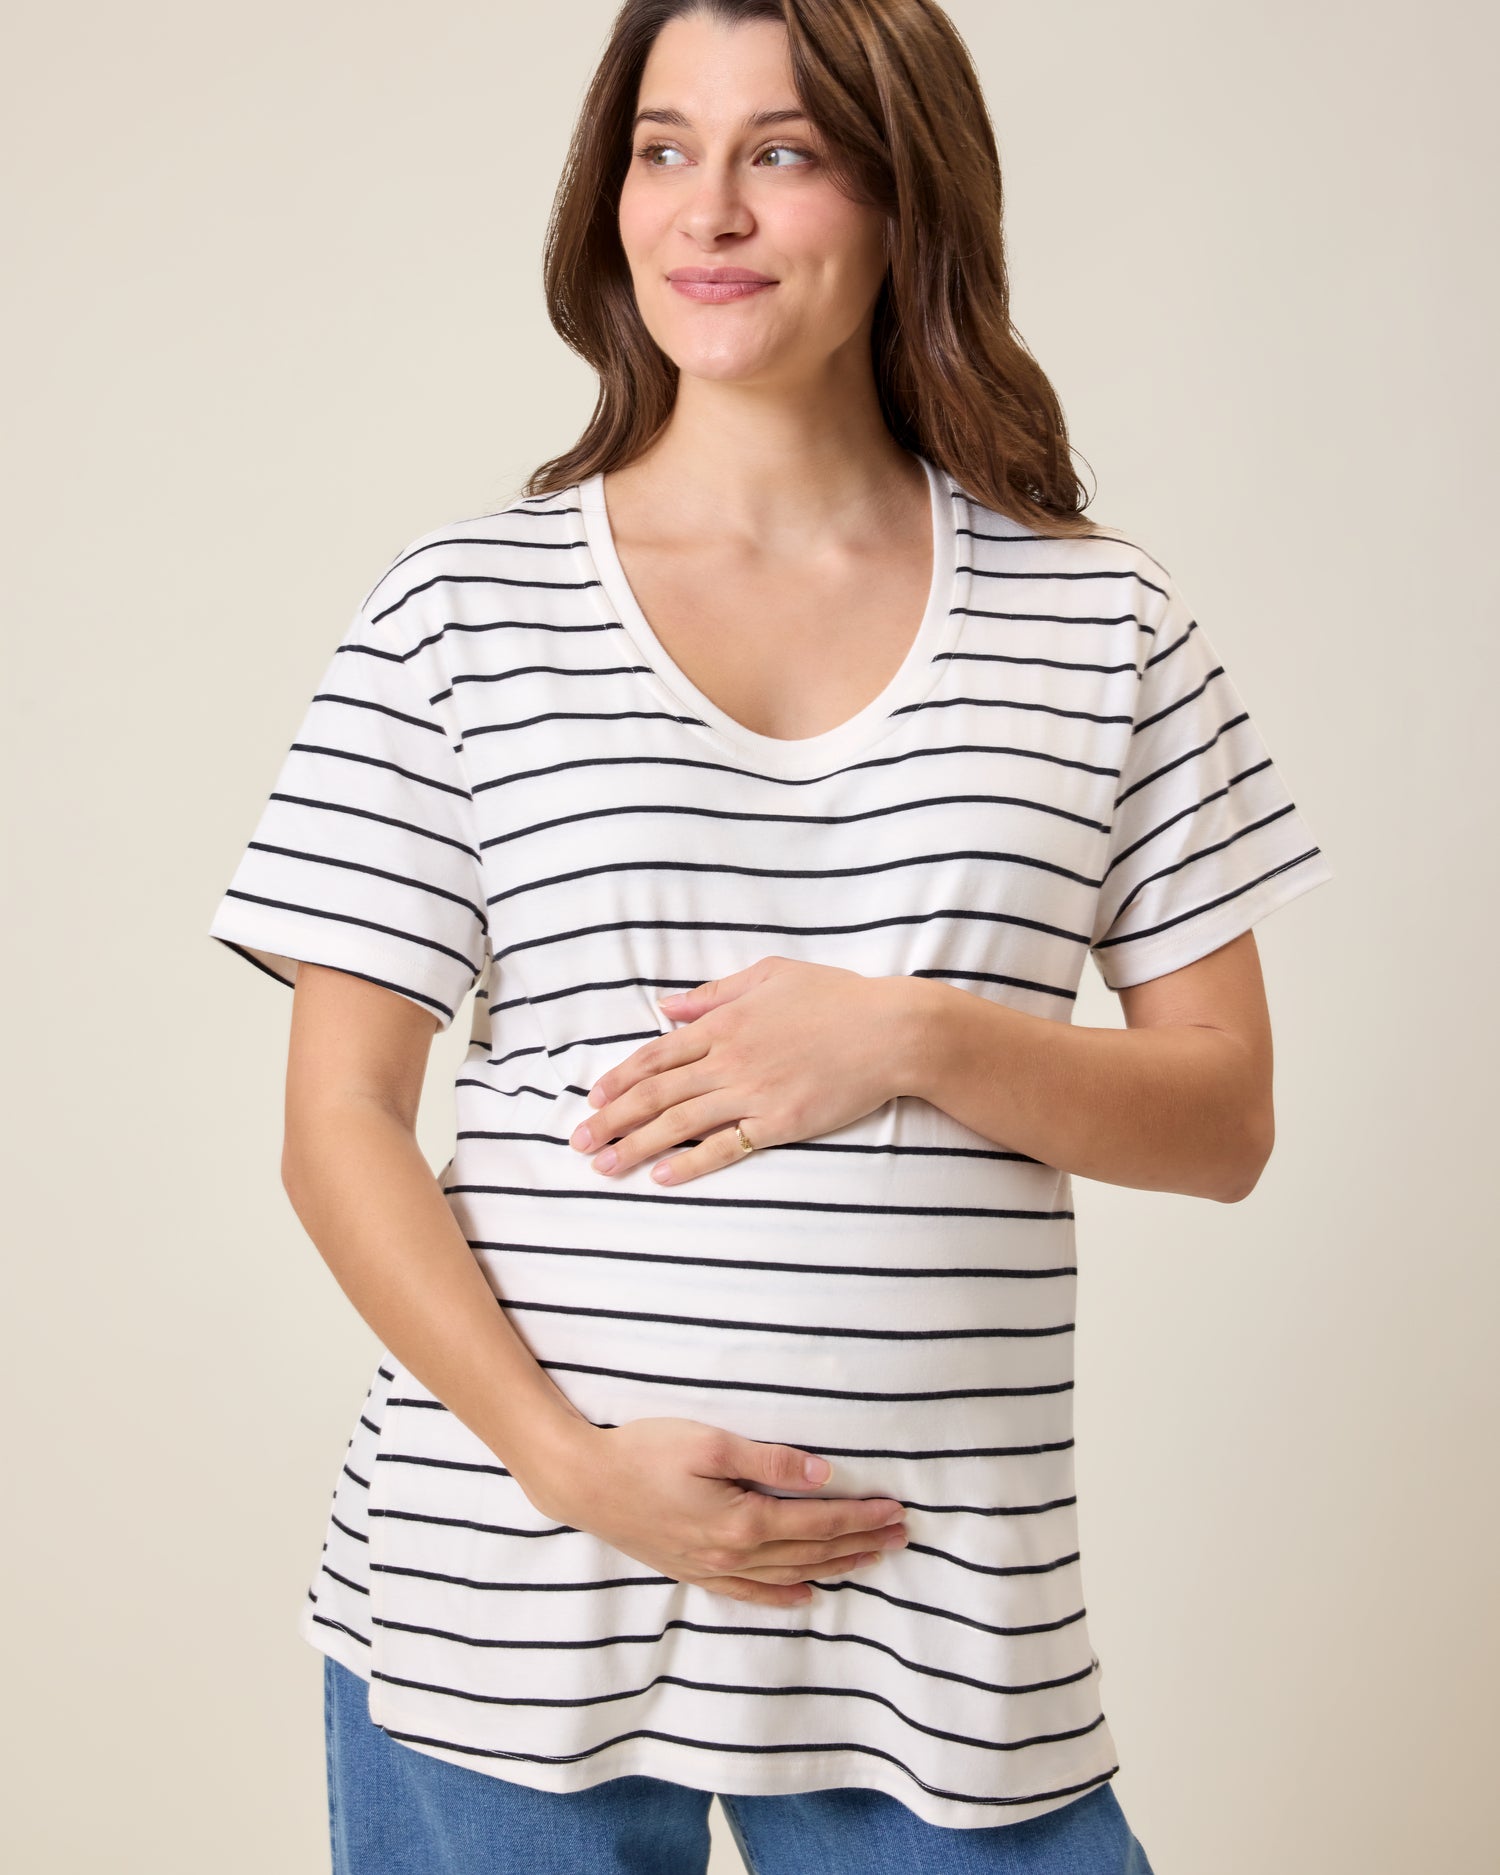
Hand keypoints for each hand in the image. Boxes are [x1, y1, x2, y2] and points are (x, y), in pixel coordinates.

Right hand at [514, 1417, 908, 1608]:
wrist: (584, 1481)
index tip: (895, 1510)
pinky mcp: (693, 1570)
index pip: (818, 1520)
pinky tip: (806, 1595)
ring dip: (832, 1566)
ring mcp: (712, 1568)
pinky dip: (782, 1597)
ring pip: (788, 1574)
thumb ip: (771, 1461)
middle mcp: (734, 1555)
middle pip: (810, 1550)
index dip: (860, 1516)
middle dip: (859, 1542)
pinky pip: (749, 1594)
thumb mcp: (711, 1443)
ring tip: (869, 1560)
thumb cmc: (645, 1451)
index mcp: (744, 1522)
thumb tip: (824, 1476)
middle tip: (899, 1536)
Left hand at [569, 955, 912, 1185]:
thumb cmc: (836, 997)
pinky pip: (726, 1147)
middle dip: (612, 1118)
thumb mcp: (770, 975)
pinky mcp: (779, 1123)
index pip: (657, 1055)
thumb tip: (668, 1005)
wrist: (891, 1030)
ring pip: (680, 1124)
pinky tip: (663, 1177)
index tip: (592, 1098)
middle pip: (656, 1094)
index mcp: (724, 1023)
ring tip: (604, 1166)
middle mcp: (729, 1060)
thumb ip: (715, 992)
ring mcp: (752, 1094)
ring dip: (636, 1145)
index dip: (620, 1078)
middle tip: (579, 1141)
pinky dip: (691, 1163)